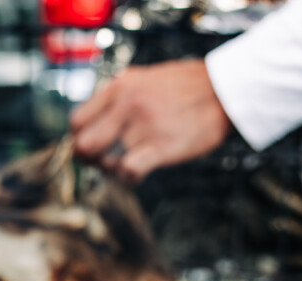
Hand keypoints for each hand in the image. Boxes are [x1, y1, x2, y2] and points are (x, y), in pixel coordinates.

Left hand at [71, 59, 231, 182]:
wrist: (225, 90)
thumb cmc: (187, 88)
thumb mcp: (143, 80)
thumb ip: (118, 98)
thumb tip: (95, 121)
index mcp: (118, 87)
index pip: (76, 122)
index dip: (80, 139)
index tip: (93, 146)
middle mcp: (125, 105)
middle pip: (82, 146)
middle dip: (89, 160)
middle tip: (105, 161)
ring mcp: (142, 126)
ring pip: (105, 163)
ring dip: (113, 171)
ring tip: (130, 163)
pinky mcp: (160, 147)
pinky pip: (127, 171)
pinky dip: (129, 178)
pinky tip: (140, 173)